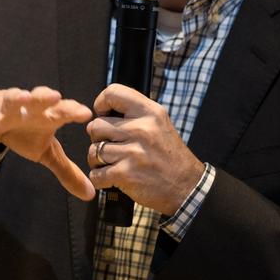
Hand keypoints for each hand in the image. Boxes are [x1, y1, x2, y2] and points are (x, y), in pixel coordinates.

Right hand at [0, 87, 94, 200]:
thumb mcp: (47, 153)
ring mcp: (6, 108)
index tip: (86, 114)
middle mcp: (29, 108)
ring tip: (23, 96)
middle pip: (40, 99)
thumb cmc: (25, 132)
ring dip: (17, 97)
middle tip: (56, 97)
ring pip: (12, 99)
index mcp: (47, 116)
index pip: (63, 111)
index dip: (74, 111)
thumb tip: (90, 194)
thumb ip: (67, 171)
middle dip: (47, 97)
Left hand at [86, 84, 204, 216]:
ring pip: (93, 150)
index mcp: (150, 112)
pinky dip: (100, 178)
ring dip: (98, 160)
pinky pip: (96, 174)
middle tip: (112, 145)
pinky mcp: (125, 174)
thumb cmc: (169, 156)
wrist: (186, 186)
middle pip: (96, 125)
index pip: (113, 93)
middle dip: (98, 138)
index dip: (102, 104)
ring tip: (112, 162)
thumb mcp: (159, 123)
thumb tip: (103, 110)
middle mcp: (141, 129)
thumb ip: (134, 113)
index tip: (104, 114)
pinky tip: (112, 177)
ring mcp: (132, 152)